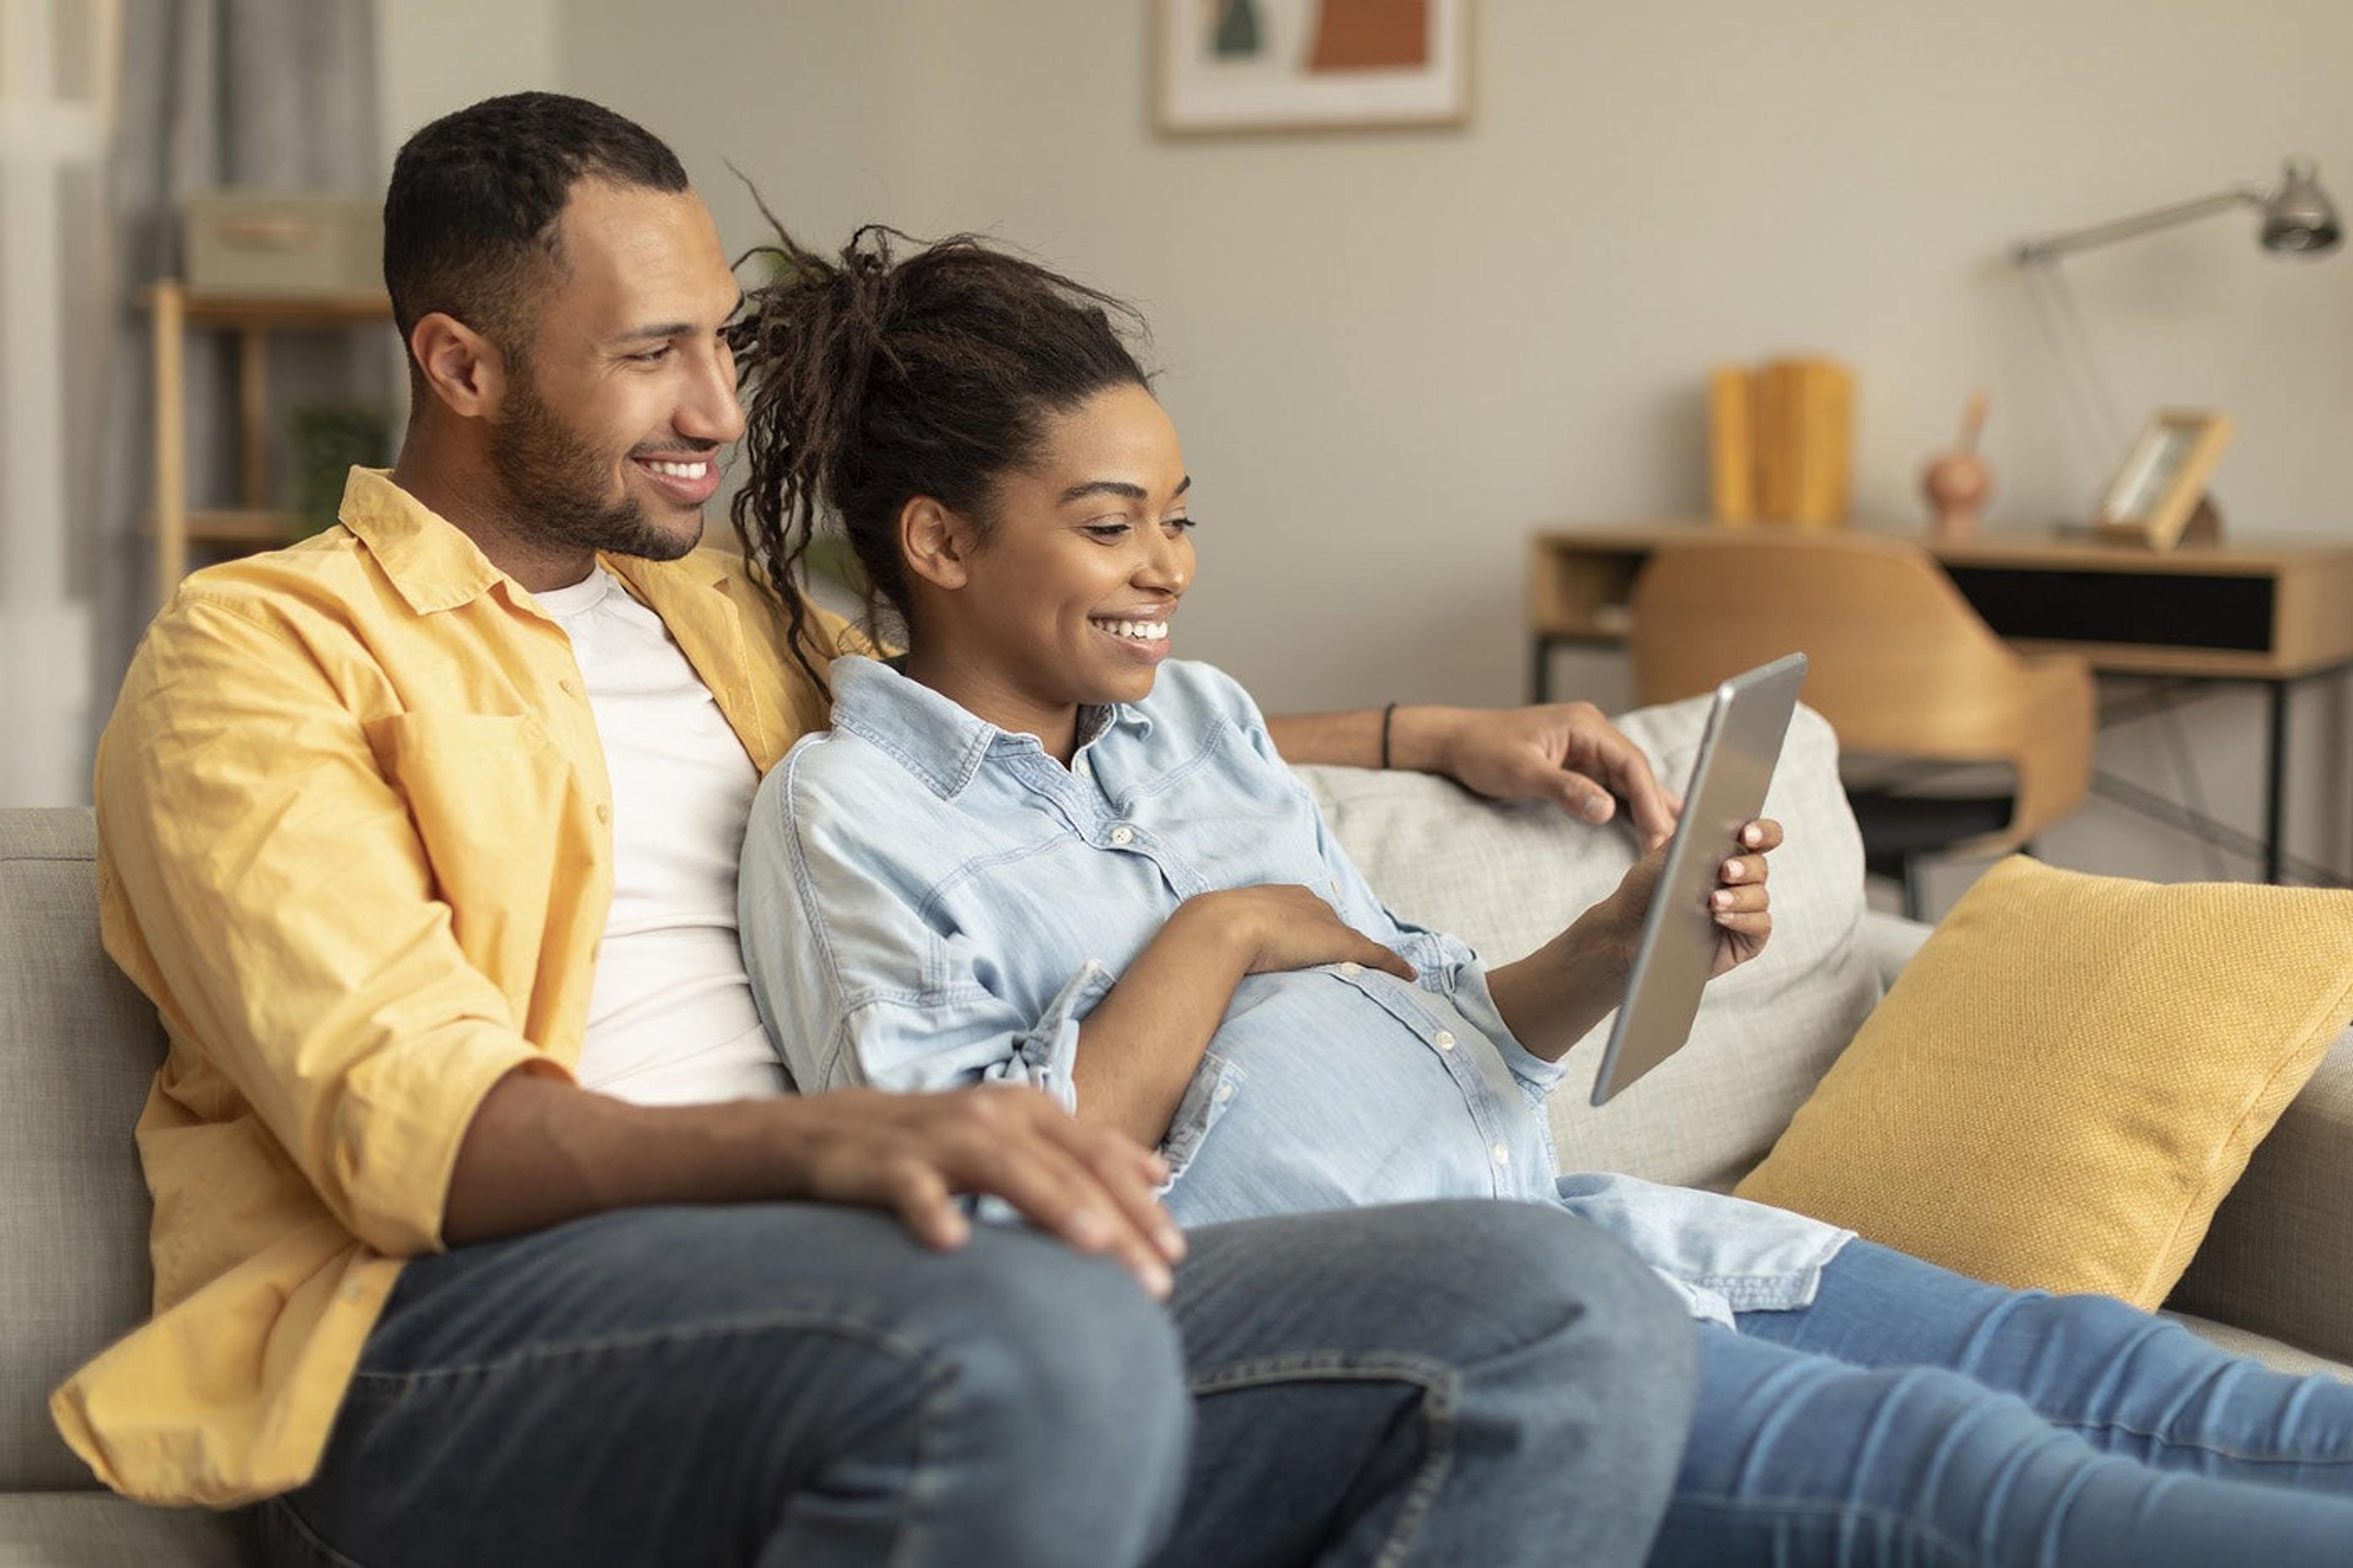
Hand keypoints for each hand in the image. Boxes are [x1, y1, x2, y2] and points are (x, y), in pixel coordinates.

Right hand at [777, 1085, 1185, 1296]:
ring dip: (1051, 1203)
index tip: (1177, 1252)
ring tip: (1092, 1244)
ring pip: (1006, 1169)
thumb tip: (1160, 1174)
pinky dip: (932, 1210)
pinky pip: (912, 1188)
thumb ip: (1084, 1152)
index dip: (1141, 1203)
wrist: (834, 1133)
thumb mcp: (1017, 1136)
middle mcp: (993, 1117)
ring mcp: (940, 1137)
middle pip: (1067, 1169)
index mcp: (1029, 1111)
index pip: (1099, 1158)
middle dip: (1118, 1223)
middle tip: (1155, 1280)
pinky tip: (952, 1242)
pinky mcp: (887, 1164)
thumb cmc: (940, 1144)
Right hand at [1184, 885, 1415, 980]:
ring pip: (1354, 941)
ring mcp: (1325, 923)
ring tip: (1381, 973)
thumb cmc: (1211, 933)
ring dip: (1367, 957)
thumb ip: (1222, 946)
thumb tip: (1199, 968)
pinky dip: (1392, 966)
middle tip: (1349, 963)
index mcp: (1280, 897)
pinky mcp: (1341, 944)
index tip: (1315, 947)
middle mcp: (1308, 903)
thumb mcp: (1220, 935)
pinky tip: (1407, 977)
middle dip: (1342, 941)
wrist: (1222, 928)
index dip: (1313, 932)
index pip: (1306, 914)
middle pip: (1333, 925)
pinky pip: (1375, 955)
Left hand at [1414, 703, 1680, 848]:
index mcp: (1584, 725)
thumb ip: (1565, 789)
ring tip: (1673, 842)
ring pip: (1629, 780)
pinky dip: (1630, 807)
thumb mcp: (1522, 772)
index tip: (1662, 833)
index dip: (1650, 799)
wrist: (1456, 742)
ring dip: (1649, 809)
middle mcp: (1592, 733)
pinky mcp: (1579, 764)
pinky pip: (1613, 786)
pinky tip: (1650, 827)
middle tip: (1674, 848)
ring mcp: (1587, 748)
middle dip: (1656, 809)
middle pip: (1636, 772)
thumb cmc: (1483, 751)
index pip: (1630, 763)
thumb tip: (1607, 809)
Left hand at [1589, 818, 1781, 979]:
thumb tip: (1710, 817)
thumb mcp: (1660, 859)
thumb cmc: (1645, 892)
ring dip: (1739, 896)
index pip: (1760, 835)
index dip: (1762, 831)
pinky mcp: (1747, 940)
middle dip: (1745, 867)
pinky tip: (1720, 918)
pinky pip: (1759, 925)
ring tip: (1713, 901)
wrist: (1628, 932)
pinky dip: (1743, 919)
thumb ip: (1687, 837)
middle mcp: (1741, 880)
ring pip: (1760, 896)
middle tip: (1725, 870)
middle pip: (1761, 865)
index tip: (1747, 833)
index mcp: (1726, 852)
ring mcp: (1746, 910)